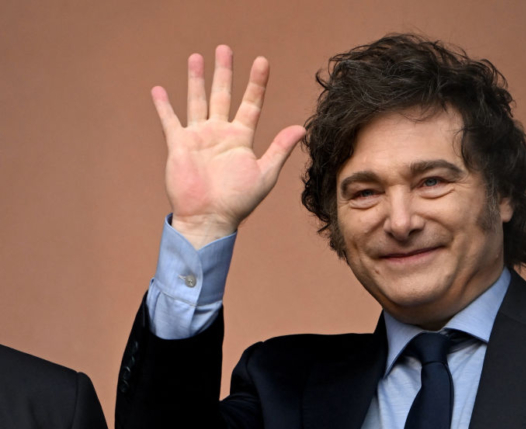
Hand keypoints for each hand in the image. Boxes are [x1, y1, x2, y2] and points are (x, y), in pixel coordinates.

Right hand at [151, 45, 304, 248]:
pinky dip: (164, 106)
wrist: (210, 218)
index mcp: (241, 138)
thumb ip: (280, 149)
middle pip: (223, 95)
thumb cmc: (239, 201)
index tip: (262, 61)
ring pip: (197, 101)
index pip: (251, 103)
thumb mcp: (264, 173)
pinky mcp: (179, 145)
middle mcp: (220, 133)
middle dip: (224, 72)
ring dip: (196, 80)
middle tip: (224, 49)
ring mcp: (199, 137)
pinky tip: (159, 90)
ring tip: (196, 58)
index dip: (257, 83)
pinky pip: (170, 121)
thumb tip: (301, 128)